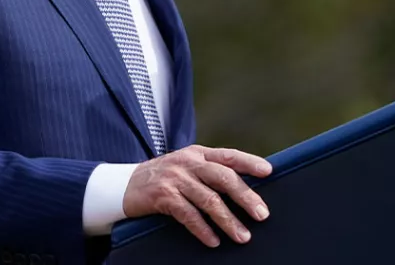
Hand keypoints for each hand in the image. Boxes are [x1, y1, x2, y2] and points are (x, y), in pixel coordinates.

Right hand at [123, 145, 272, 246]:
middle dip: (245, 197)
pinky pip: (188, 215)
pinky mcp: (163, 196)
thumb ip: (209, 171)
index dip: (249, 162)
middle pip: (223, 178)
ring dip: (228, 221)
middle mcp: (188, 162)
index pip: (228, 155)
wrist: (126, 185)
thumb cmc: (165, 177)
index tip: (268, 171)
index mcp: (198, 153)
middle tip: (262, 214)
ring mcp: (175, 179)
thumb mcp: (187, 166)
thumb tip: (243, 187)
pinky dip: (203, 229)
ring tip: (243, 236)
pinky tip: (214, 241)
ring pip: (208, 200)